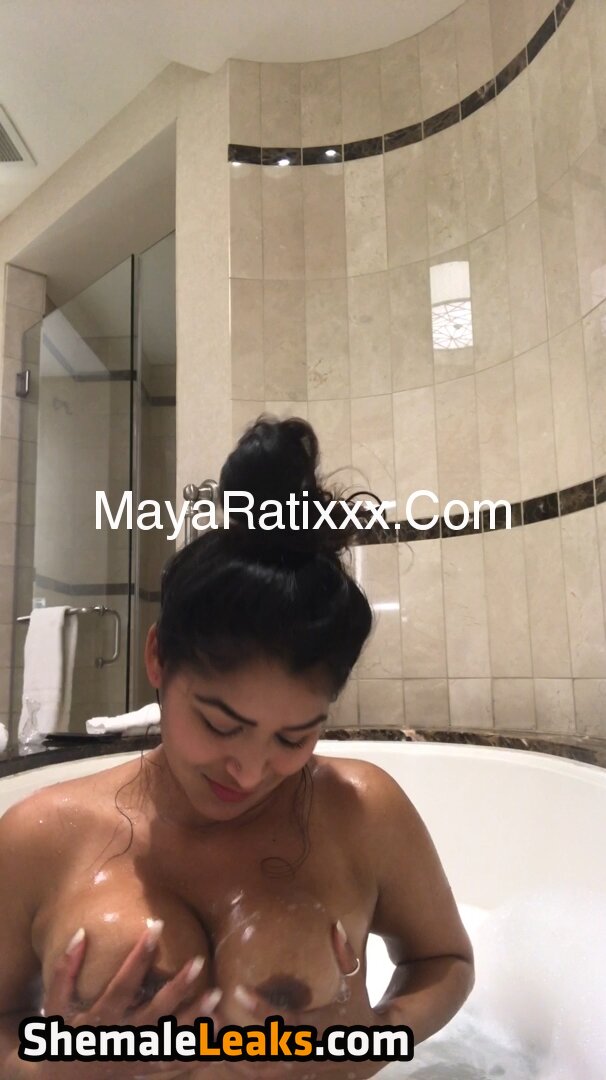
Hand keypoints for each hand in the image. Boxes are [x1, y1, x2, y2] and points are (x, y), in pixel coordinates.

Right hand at [35, 923, 220, 1077]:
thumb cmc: (62, 1034)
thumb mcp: (55, 1004)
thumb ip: (65, 970)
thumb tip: (81, 933)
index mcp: (100, 1018)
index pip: (123, 983)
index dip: (139, 955)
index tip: (156, 927)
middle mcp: (121, 1038)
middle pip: (154, 1012)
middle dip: (177, 988)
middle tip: (200, 961)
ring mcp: (134, 1057)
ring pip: (170, 1039)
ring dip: (195, 1019)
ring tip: (217, 997)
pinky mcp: (144, 1071)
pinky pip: (173, 1065)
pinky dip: (195, 1054)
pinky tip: (218, 1035)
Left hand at [209, 923, 382, 1079]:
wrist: (364, 1050)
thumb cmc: (354, 1008)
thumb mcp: (354, 982)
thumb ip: (344, 954)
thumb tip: (334, 924)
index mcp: (316, 1029)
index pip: (283, 1021)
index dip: (260, 1008)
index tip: (237, 990)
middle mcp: (303, 1054)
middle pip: (261, 1051)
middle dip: (234, 1036)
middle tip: (210, 1012)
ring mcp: (293, 1071)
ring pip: (254, 1070)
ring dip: (229, 1054)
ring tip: (206, 1029)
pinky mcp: (285, 1077)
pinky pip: (254, 1077)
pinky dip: (234, 1066)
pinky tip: (215, 1047)